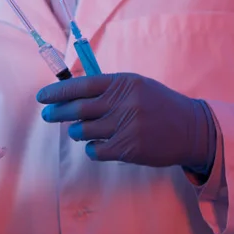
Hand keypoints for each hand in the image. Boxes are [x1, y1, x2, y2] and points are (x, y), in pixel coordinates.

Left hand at [37, 73, 214, 169]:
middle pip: (77, 109)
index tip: (42, 97)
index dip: (58, 92)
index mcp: (123, 83)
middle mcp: (123, 102)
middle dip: (57, 112)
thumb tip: (70, 95)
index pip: (82, 85)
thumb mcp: (136, 87)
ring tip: (83, 130)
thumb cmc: (158, 105)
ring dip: (77, 131)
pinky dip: (92, 148)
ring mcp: (126, 126)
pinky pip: (95, 150)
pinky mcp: (128, 148)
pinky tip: (99, 145)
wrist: (192, 129)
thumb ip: (106, 89)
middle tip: (47, 115)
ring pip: (83, 131)